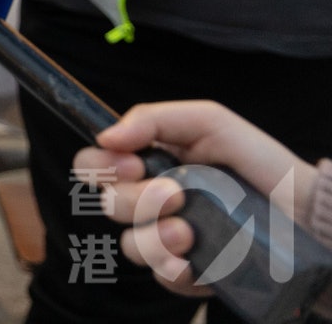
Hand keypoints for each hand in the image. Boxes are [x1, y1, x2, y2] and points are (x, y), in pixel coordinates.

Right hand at [72, 100, 312, 294]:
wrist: (303, 209)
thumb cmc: (257, 161)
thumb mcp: (208, 121)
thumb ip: (152, 119)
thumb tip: (105, 136)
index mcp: (147, 165)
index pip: (93, 165)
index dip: (100, 167)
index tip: (133, 164)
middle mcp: (151, 203)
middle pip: (108, 205)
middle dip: (135, 199)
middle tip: (175, 193)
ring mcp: (168, 240)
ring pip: (130, 245)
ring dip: (154, 236)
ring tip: (189, 232)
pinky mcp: (190, 273)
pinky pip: (162, 276)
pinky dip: (174, 268)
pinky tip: (196, 260)